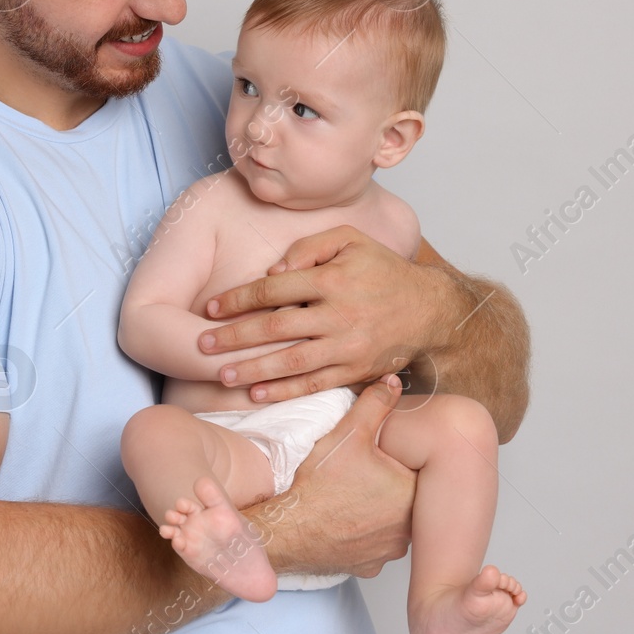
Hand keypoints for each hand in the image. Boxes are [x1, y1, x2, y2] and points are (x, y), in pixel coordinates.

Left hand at [200, 225, 444, 401]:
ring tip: (222, 374)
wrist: (430, 310)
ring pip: (292, 362)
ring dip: (253, 370)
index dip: (239, 299)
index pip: (274, 289)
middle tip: (203, 345)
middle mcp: (340, 314)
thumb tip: (274, 272)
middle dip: (235, 338)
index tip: (212, 308)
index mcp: (334, 279)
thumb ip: (309, 248)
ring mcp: (348, 347)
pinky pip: (315, 385)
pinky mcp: (356, 371)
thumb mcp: (351, 240)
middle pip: (276, 328)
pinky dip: (284, 391)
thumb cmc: (383, 270)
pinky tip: (257, 393)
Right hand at [244, 375, 413, 577]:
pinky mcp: (369, 566)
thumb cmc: (319, 485)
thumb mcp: (348, 434)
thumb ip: (375, 405)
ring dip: (381, 512)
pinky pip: (375, 545)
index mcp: (410, 493)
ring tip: (357, 494)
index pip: (421, 471)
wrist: (289, 530)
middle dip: (394, 485)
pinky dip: (365, 533)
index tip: (387, 456)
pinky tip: (348, 519)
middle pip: (409, 498)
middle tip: (369, 473)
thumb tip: (394, 383)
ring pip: (394, 524)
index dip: (403, 460)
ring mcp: (388, 551)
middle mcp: (407, 528)